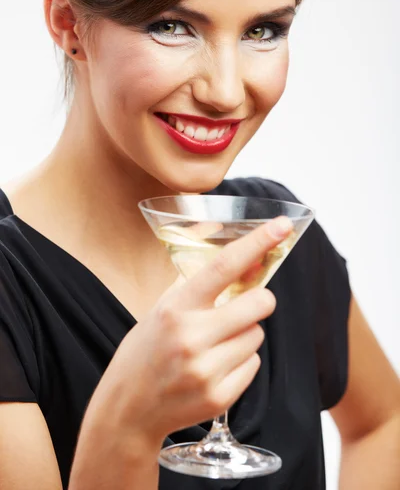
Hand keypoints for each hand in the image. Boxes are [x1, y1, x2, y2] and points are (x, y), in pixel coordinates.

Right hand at [99, 216, 292, 445]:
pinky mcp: (219, 397)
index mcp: (176, 307)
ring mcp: (206, 369)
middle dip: (259, 300)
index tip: (282, 226)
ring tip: (215, 344)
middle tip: (245, 306)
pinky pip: (254, 365)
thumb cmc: (147, 349)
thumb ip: (198, 279)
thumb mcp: (162, 307)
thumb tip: (231, 245)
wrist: (128, 408)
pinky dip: (242, 362)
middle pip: (258, 304)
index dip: (257, 242)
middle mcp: (191, 337)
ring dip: (245, 335)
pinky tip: (215, 366)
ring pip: (257, 336)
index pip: (223, 266)